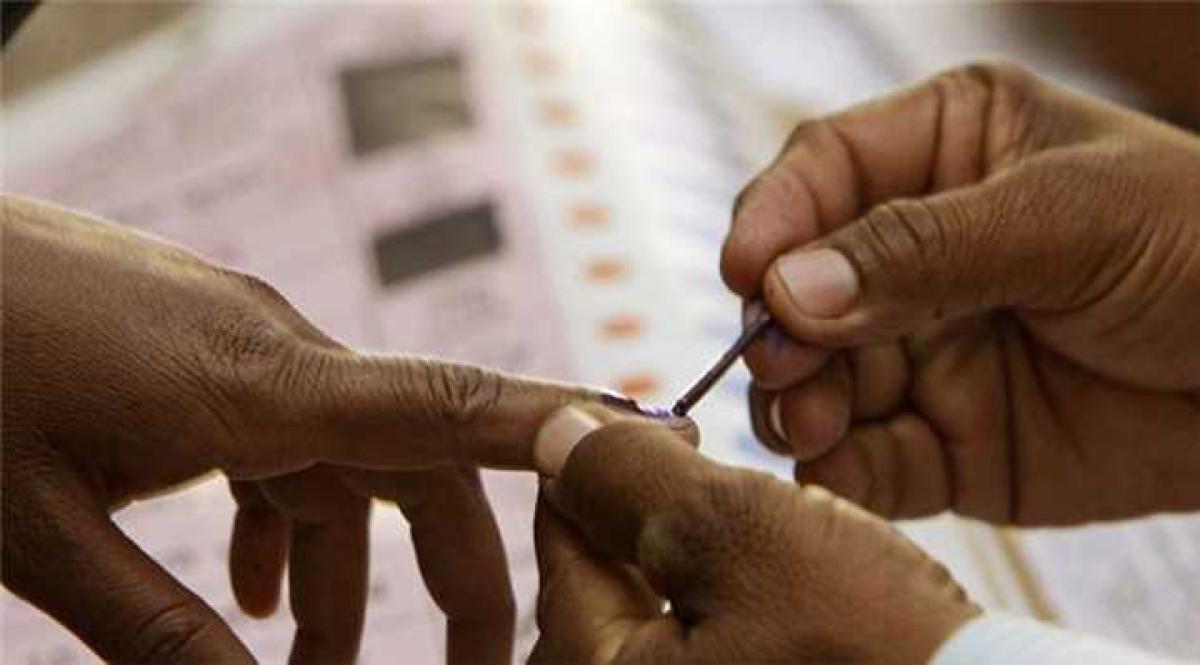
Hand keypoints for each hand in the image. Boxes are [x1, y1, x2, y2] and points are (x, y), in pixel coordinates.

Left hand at [1, 196, 596, 661]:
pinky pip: (287, 447)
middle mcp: (280, 358)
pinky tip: (260, 591)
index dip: (560, 425)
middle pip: (422, 463)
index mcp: (264, 384)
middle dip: (461, 571)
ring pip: (349, 467)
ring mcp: (244, 352)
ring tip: (323, 663)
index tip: (645, 449)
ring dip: (355, 569)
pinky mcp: (206, 357)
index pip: (452, 401)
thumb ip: (162, 630)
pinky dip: (291, 525)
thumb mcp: (43, 531)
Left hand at [530, 407, 978, 663]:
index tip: (656, 427)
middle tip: (706, 472)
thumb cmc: (868, 644)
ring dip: (691, 567)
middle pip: (598, 594)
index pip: (560, 546)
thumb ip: (630, 475)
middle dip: (646, 524)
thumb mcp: (736, 528)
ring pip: (654, 626)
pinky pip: (707, 658)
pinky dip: (728, 615)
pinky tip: (782, 594)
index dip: (601, 467)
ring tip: (757, 531)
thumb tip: (556, 433)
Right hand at [721, 62, 1199, 524]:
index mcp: (947, 153)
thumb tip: (789, 290)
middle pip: (802, 286)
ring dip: (799, 404)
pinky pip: (869, 459)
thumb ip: (926, 249)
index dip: (774, 218)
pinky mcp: (947, 442)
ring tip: (811, 423)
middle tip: (781, 363)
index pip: (825, 172)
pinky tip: (836, 471)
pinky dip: (841, 471)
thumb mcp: (1073, 216)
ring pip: (819, 379)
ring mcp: (926, 351)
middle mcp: (919, 253)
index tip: (747, 271)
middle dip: (780, 327)